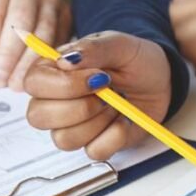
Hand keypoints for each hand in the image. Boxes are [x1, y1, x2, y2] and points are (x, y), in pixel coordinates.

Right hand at [22, 32, 171, 160]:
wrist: (161, 81)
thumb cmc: (135, 60)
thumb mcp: (119, 44)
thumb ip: (92, 49)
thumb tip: (64, 60)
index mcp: (53, 71)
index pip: (33, 84)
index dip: (64, 85)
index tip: (98, 76)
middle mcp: (55, 101)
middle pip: (39, 117)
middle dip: (80, 107)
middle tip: (106, 92)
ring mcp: (72, 126)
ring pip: (64, 139)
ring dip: (98, 122)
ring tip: (115, 105)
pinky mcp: (93, 144)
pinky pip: (93, 152)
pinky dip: (114, 137)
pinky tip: (123, 121)